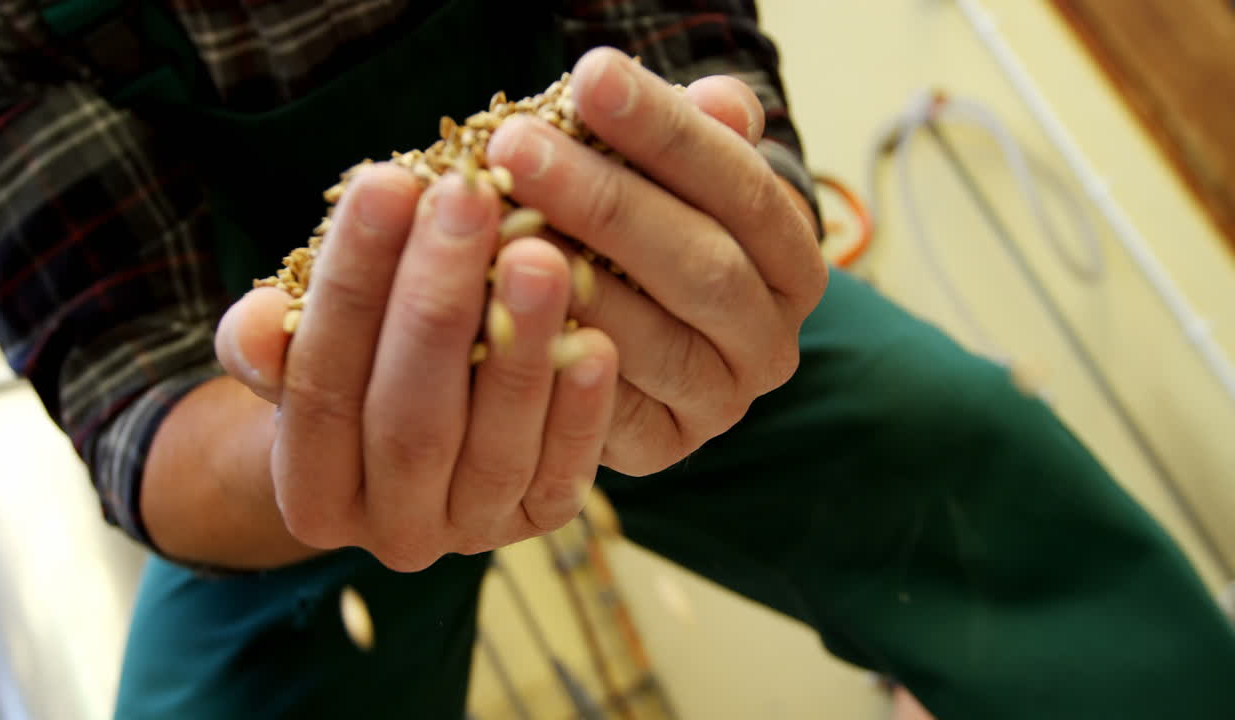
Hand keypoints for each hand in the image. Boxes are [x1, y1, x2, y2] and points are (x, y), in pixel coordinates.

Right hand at [217, 167, 618, 570]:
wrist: (413, 445)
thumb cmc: (357, 370)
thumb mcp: (302, 352)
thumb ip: (270, 341)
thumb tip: (253, 324)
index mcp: (312, 493)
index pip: (322, 384)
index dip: (351, 282)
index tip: (385, 182)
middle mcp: (390, 532)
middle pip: (408, 418)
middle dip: (436, 300)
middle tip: (469, 198)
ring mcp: (471, 533)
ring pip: (492, 445)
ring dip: (520, 347)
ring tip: (540, 255)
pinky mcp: (541, 521)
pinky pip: (563, 471)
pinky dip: (581, 410)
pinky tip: (600, 342)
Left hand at [485, 47, 826, 474]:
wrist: (632, 349)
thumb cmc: (649, 235)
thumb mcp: (679, 179)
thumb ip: (700, 138)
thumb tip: (719, 101)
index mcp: (792, 262)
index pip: (743, 189)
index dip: (668, 134)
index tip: (591, 78)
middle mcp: (773, 341)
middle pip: (702, 266)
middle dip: (604, 200)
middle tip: (517, 147)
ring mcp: (722, 402)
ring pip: (652, 338)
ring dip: (567, 276)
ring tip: (489, 220)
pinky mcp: (662, 446)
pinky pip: (605, 404)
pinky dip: (549, 349)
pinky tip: (486, 299)